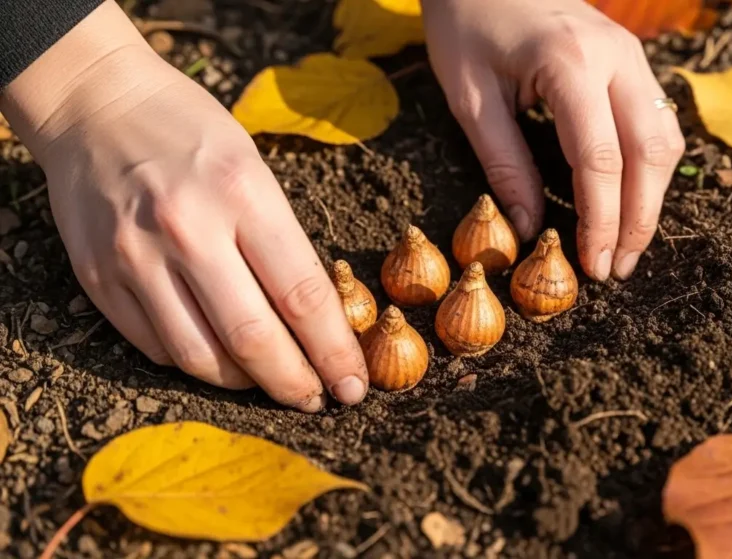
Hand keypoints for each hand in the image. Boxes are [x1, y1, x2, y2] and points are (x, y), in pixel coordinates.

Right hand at [0, 1, 368, 410]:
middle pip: (253, 338)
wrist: (94, 105)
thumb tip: (315, 318)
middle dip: (295, 383)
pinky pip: (154, 346)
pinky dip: (193, 364)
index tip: (353, 384)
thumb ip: (280, 240)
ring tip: (270, 384)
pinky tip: (218, 359)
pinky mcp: (99, 277)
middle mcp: (188, 229)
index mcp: (242, 194)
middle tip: (317, 400)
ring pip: (200, 356)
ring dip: (244, 383)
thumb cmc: (191, 132)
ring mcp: (136, 257)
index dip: (333, 351)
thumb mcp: (254, 168)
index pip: (302, 295)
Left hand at [422, 0, 684, 280]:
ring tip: (626, 245)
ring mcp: (632, 56)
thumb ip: (504, 164)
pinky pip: (657, 122)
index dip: (602, 221)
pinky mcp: (632, 60)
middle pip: (650, 153)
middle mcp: (616, 58)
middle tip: (617, 269)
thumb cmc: (466, 23)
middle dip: (639, 220)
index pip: (601, 160)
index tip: (593, 265)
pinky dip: (649, 168)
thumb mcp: (471, 98)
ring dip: (652, 198)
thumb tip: (529, 229)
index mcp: (571, 65)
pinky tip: (630, 200)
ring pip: (664, 139)